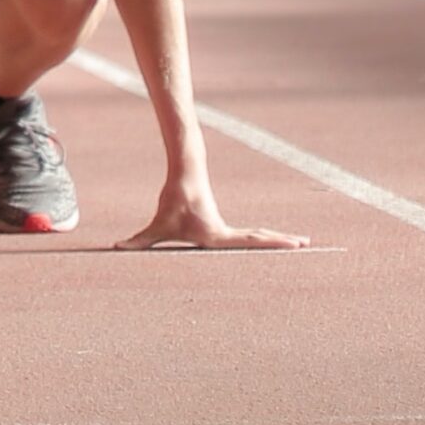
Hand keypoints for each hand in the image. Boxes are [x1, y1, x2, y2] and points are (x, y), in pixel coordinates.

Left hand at [115, 184, 308, 250]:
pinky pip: (248, 234)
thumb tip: (117, 249)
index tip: (294, 243)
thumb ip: (139, 240)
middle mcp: (226, 232)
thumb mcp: (157, 225)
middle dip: (282, 243)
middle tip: (307, 245)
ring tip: (300, 243)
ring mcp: (226, 228)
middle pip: (260, 239)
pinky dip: (262, 238)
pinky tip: (271, 241)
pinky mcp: (220, 225)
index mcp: (218, 235)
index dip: (272, 244)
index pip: (251, 242)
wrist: (182, 176)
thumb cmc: (172, 201)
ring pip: (257, 236)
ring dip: (276, 239)